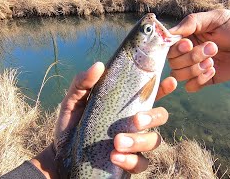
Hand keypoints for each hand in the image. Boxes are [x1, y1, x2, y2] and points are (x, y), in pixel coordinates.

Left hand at [32, 62, 176, 177]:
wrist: (59, 155)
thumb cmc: (69, 126)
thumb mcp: (72, 102)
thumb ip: (82, 84)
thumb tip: (99, 65)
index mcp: (125, 107)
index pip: (150, 94)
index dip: (163, 87)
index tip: (170, 81)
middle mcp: (134, 124)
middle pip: (160, 116)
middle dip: (153, 117)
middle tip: (136, 120)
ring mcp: (134, 145)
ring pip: (154, 140)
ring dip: (139, 141)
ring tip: (117, 142)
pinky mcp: (130, 163)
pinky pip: (141, 163)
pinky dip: (131, 160)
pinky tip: (115, 157)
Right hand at [167, 9, 229, 91]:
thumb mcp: (216, 18)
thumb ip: (192, 22)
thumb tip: (169, 32)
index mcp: (188, 36)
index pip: (168, 46)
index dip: (176, 48)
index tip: (189, 44)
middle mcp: (188, 53)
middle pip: (173, 62)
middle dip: (191, 57)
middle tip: (212, 48)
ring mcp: (195, 67)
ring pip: (179, 75)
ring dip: (195, 69)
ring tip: (213, 60)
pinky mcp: (204, 80)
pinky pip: (190, 86)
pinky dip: (199, 80)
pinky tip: (214, 70)